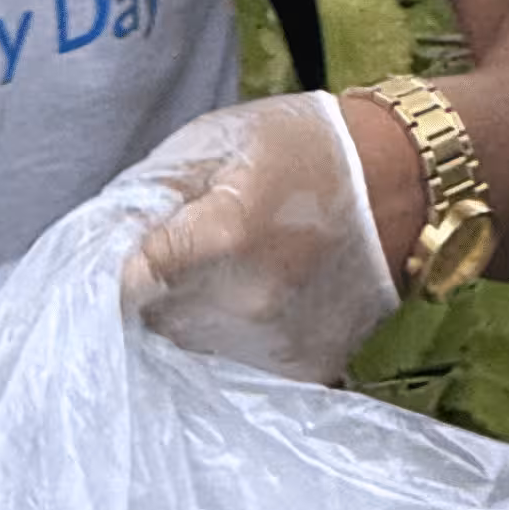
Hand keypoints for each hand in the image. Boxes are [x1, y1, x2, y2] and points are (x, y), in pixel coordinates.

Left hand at [122, 89, 402, 381]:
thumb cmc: (304, 147)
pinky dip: (229, 343)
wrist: (407, 181)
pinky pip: (236, 366)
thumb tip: (102, 240)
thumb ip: (152, 193)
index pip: (127, 281)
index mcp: (224, 235)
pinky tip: (248, 303)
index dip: (113, 270)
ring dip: (188, 322)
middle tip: (179, 259)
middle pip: (155, 321)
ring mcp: (279, 343)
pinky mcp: (304, 369)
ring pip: (191, 351)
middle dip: (152, 293)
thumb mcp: (218, 141)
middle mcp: (249, 302)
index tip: (117, 260)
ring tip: (222, 277)